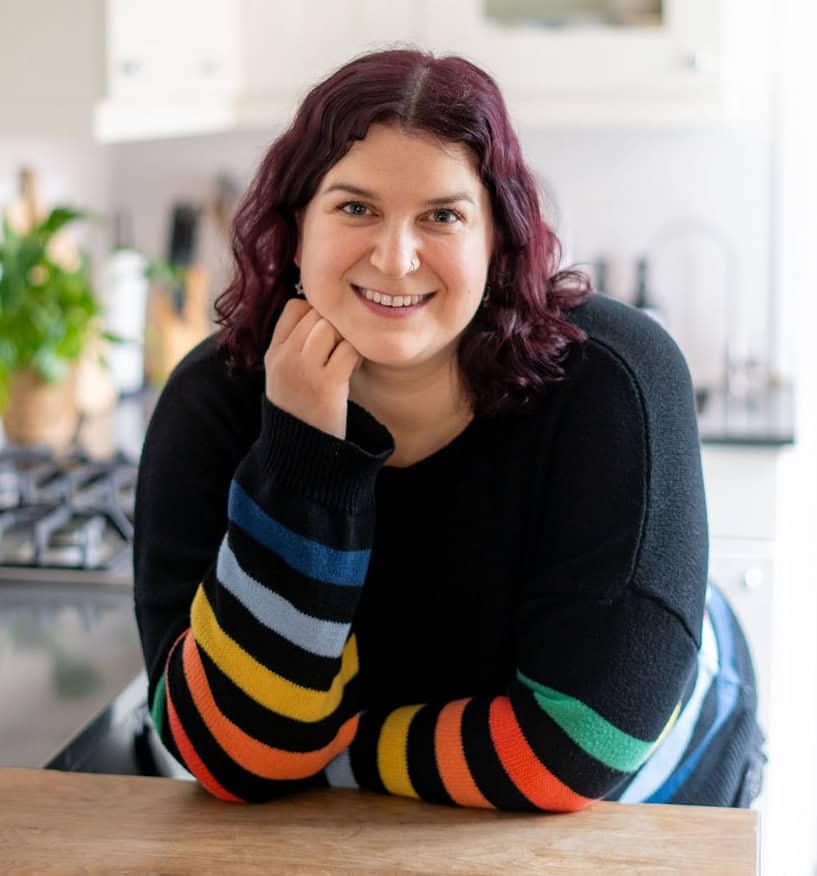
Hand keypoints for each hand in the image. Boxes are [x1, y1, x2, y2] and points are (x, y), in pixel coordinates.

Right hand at [264, 299, 361, 439]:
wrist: (301, 451)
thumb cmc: (301, 410)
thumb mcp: (284, 375)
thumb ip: (294, 345)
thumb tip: (323, 312)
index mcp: (273, 353)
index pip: (295, 307)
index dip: (315, 313)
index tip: (325, 335)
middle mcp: (285, 358)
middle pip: (316, 314)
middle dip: (334, 325)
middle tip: (340, 347)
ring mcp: (304, 370)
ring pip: (331, 328)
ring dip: (345, 338)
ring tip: (345, 357)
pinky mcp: (327, 384)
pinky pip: (348, 350)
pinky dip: (357, 355)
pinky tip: (353, 368)